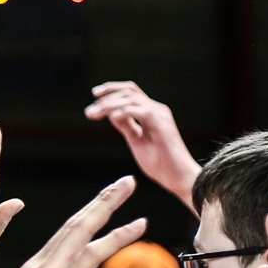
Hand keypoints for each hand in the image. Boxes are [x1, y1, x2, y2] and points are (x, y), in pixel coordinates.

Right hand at [0, 177, 146, 267]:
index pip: (65, 242)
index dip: (86, 222)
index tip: (102, 208)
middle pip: (75, 226)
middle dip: (99, 202)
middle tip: (122, 182)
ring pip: (82, 230)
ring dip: (107, 205)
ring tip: (127, 184)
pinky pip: (93, 255)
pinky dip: (117, 236)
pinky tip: (138, 224)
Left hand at [84, 81, 199, 208]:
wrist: (178, 178)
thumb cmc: (160, 163)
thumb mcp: (137, 141)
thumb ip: (127, 126)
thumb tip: (112, 114)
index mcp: (151, 113)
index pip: (131, 92)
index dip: (112, 90)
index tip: (95, 95)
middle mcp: (157, 110)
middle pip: (129, 91)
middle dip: (106, 96)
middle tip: (89, 112)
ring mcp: (160, 116)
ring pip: (132, 99)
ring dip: (109, 105)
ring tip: (93, 115)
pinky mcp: (162, 125)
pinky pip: (141, 112)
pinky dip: (124, 112)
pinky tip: (112, 118)